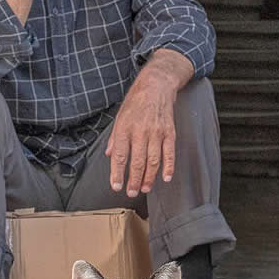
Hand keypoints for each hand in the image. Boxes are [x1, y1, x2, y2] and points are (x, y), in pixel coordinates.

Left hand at [106, 66, 176, 197]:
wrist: (156, 85)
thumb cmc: (136, 102)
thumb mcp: (119, 117)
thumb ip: (115, 138)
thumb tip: (109, 155)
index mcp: (124, 128)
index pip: (120, 156)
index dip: (117, 173)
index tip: (116, 186)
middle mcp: (140, 132)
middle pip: (136, 162)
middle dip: (133, 180)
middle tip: (131, 193)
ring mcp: (156, 132)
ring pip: (152, 161)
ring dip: (148, 178)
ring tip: (144, 188)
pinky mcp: (169, 132)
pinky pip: (169, 153)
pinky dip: (168, 167)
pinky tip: (165, 178)